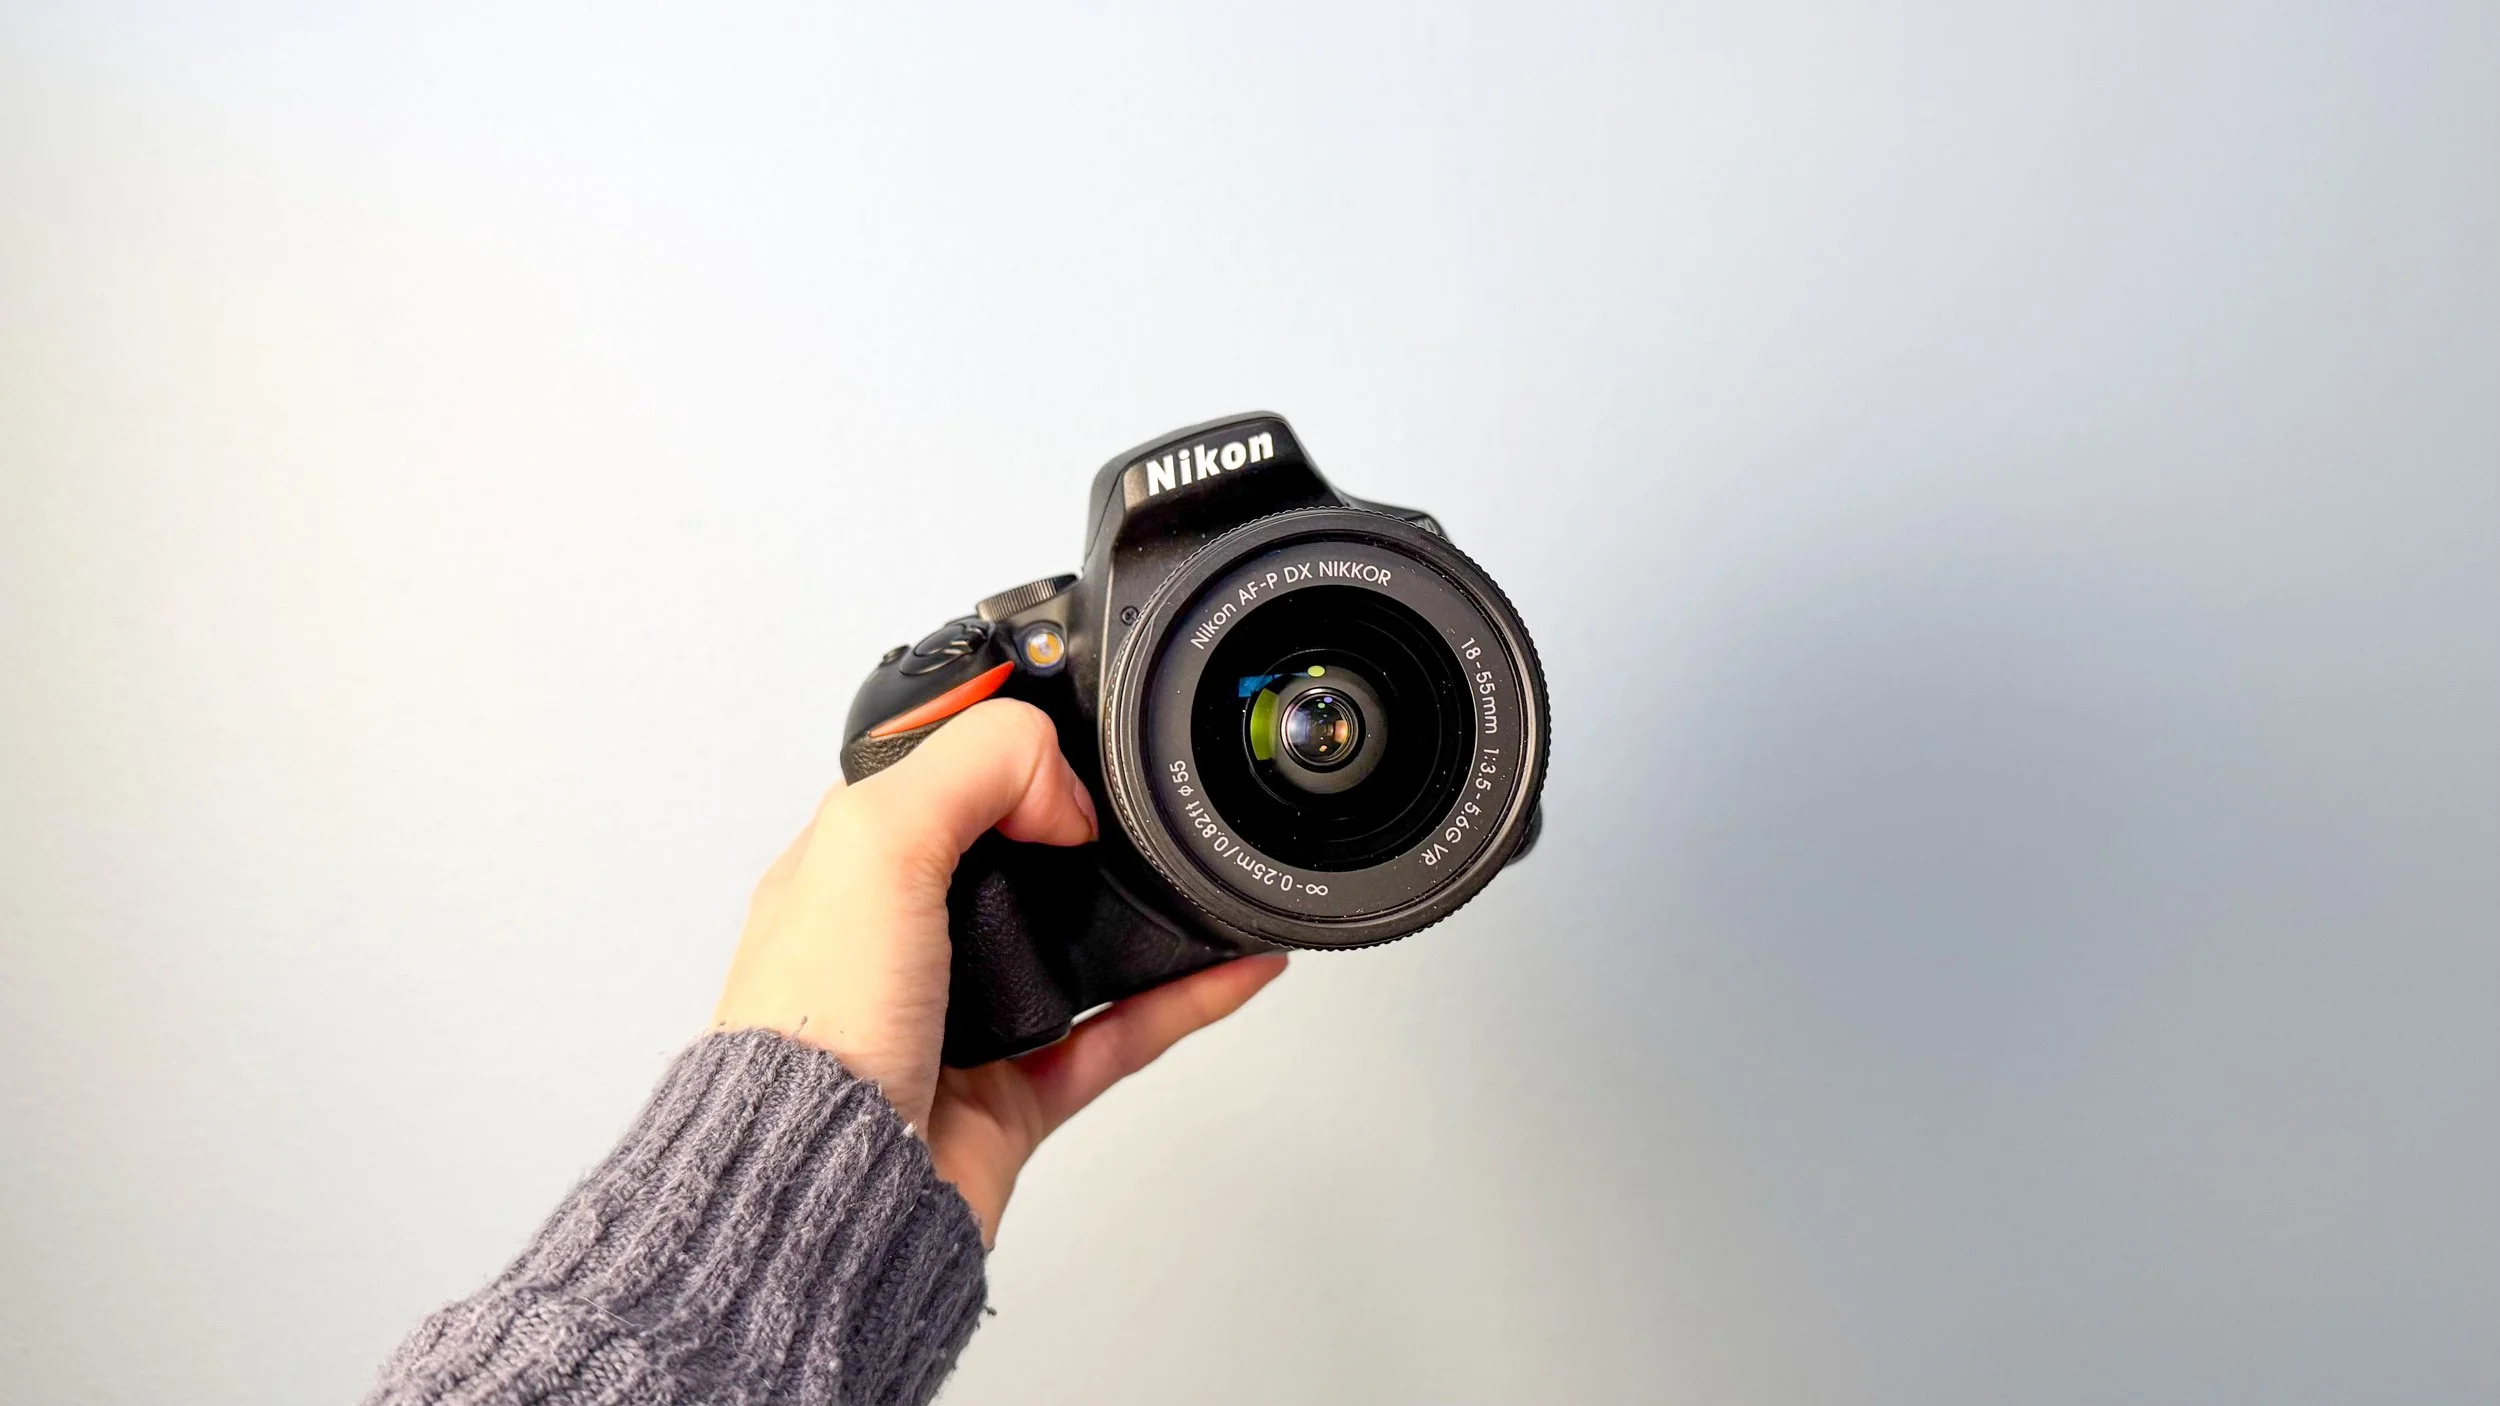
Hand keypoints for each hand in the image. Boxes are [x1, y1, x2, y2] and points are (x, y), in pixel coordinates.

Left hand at [711, 698, 1286, 1246]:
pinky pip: (1122, 1032)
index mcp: (851, 866)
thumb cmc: (814, 1029)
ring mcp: (964, 1014)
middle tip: (1144, 808)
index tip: (1076, 741)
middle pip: (1019, 855)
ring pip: (1081, 944)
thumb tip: (1060, 786)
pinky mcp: (1016, 1093)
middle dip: (1088, 828)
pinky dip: (1186, 998)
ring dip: (1150, 912)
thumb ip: (974, 766)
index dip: (1008, 745)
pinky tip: (1235, 964)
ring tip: (1206, 878)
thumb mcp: (873, 839)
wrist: (825, 1191)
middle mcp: (904, 936)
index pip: (940, 772)